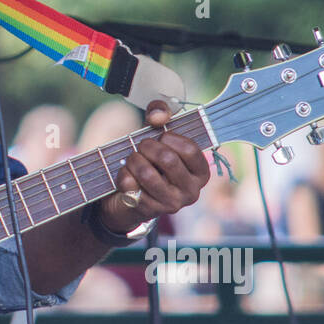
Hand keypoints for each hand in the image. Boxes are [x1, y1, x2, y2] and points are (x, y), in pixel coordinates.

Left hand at [97, 100, 209, 233]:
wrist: (132, 192)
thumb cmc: (152, 158)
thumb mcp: (160, 132)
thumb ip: (161, 113)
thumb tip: (157, 117)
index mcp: (201, 173)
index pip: (190, 150)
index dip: (170, 138)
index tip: (161, 136)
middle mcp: (191, 192)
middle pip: (167, 160)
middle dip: (148, 146)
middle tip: (141, 146)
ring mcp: (171, 204)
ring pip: (147, 174)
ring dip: (133, 160)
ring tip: (132, 159)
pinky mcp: (149, 211)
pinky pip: (130, 186)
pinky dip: (123, 174)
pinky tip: (126, 175)